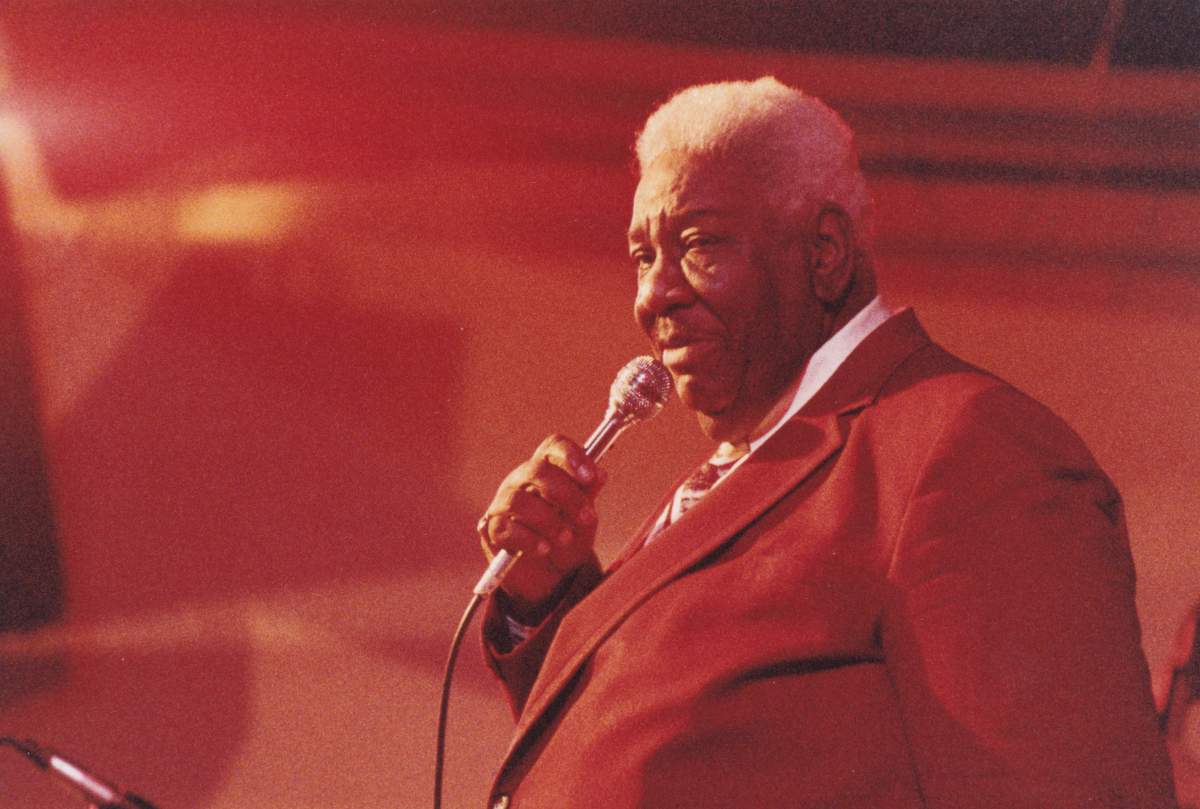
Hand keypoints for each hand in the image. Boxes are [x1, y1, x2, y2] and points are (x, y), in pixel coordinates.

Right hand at [477, 434, 605, 615]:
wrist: (551, 578)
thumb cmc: (568, 539)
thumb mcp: (584, 519)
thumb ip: (589, 496)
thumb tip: (601, 474)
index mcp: (547, 469)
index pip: (553, 447)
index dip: (571, 456)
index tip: (590, 476)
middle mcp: (522, 480)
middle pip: (537, 470)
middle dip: (566, 494)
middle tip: (586, 517)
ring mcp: (503, 503)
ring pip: (519, 500)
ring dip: (548, 520)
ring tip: (565, 538)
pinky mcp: (493, 529)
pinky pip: (506, 528)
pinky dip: (529, 539)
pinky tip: (545, 549)